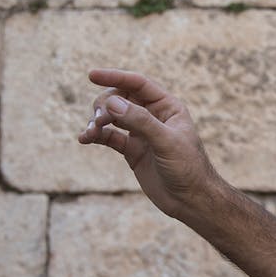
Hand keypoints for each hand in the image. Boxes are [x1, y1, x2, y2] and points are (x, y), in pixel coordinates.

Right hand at [78, 69, 216, 219]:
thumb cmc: (188, 168)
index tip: (92, 76)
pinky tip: (84, 139)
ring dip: (98, 121)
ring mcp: (141, 133)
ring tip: (90, 133)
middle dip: (105, 105)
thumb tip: (112, 102)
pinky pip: (109, 137)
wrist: (191, 200)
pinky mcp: (132, 150)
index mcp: (168, 107)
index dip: (115, 77)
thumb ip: (140, 121)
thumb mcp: (166, 142)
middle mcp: (153, 116)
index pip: (138, 84)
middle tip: (99, 120)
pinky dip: (96, 136)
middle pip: (121, 98)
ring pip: (112, 116)